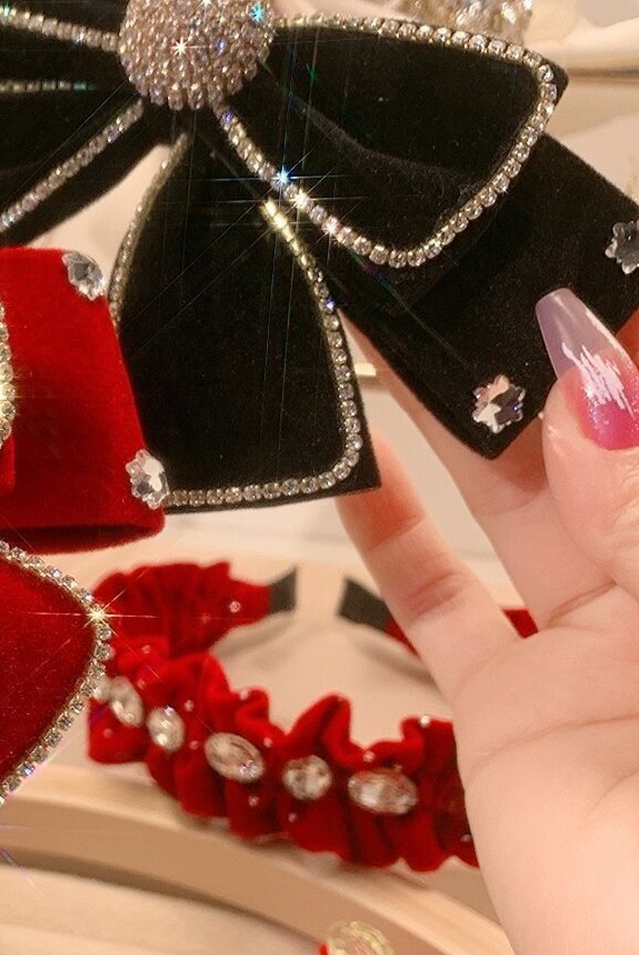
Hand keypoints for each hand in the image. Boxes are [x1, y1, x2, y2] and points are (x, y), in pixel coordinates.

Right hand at [340, 289, 638, 954]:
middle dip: (517, 349)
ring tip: (369, 322)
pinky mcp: (511, 714)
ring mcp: (596, 652)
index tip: (557, 240)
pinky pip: (443, 607)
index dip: (624, 334)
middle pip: (595, 439)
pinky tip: (343, 462)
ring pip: (511, 499)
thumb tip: (590, 372)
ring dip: (441, 414)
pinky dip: (387, 536)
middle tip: (433, 256)